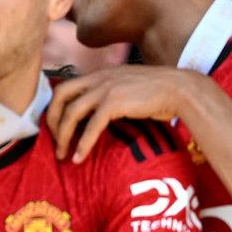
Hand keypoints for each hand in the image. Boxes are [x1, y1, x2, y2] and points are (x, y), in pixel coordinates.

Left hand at [45, 66, 200, 162]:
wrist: (180, 89)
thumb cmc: (157, 93)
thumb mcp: (126, 88)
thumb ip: (108, 96)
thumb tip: (94, 117)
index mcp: (99, 74)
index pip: (65, 87)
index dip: (54, 107)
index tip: (54, 126)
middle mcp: (98, 78)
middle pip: (60, 95)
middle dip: (51, 120)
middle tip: (53, 141)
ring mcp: (106, 88)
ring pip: (71, 112)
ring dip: (63, 136)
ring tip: (62, 154)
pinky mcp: (115, 102)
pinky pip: (91, 126)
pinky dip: (83, 144)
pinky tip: (79, 157)